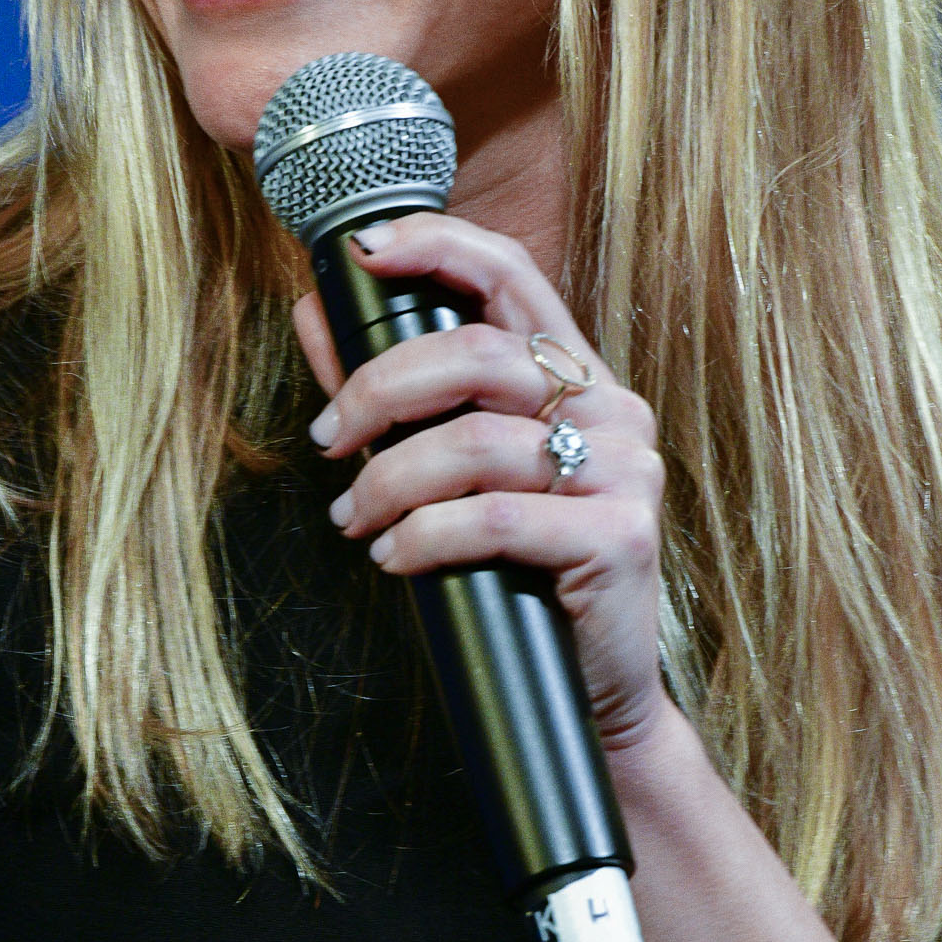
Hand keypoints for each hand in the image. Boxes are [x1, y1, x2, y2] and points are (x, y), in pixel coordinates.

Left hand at [294, 213, 668, 761]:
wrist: (590, 695)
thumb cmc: (517, 576)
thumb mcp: (448, 474)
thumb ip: (391, 393)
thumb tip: (315, 311)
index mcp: (578, 378)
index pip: (513, 273)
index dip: (439, 245)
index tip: (364, 252)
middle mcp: (613, 409)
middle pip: (480, 354)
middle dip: (380, 390)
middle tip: (328, 441)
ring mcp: (626, 471)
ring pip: (478, 442)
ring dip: (390, 479)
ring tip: (354, 520)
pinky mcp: (622, 536)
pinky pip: (498, 518)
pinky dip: (426, 535)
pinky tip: (397, 559)